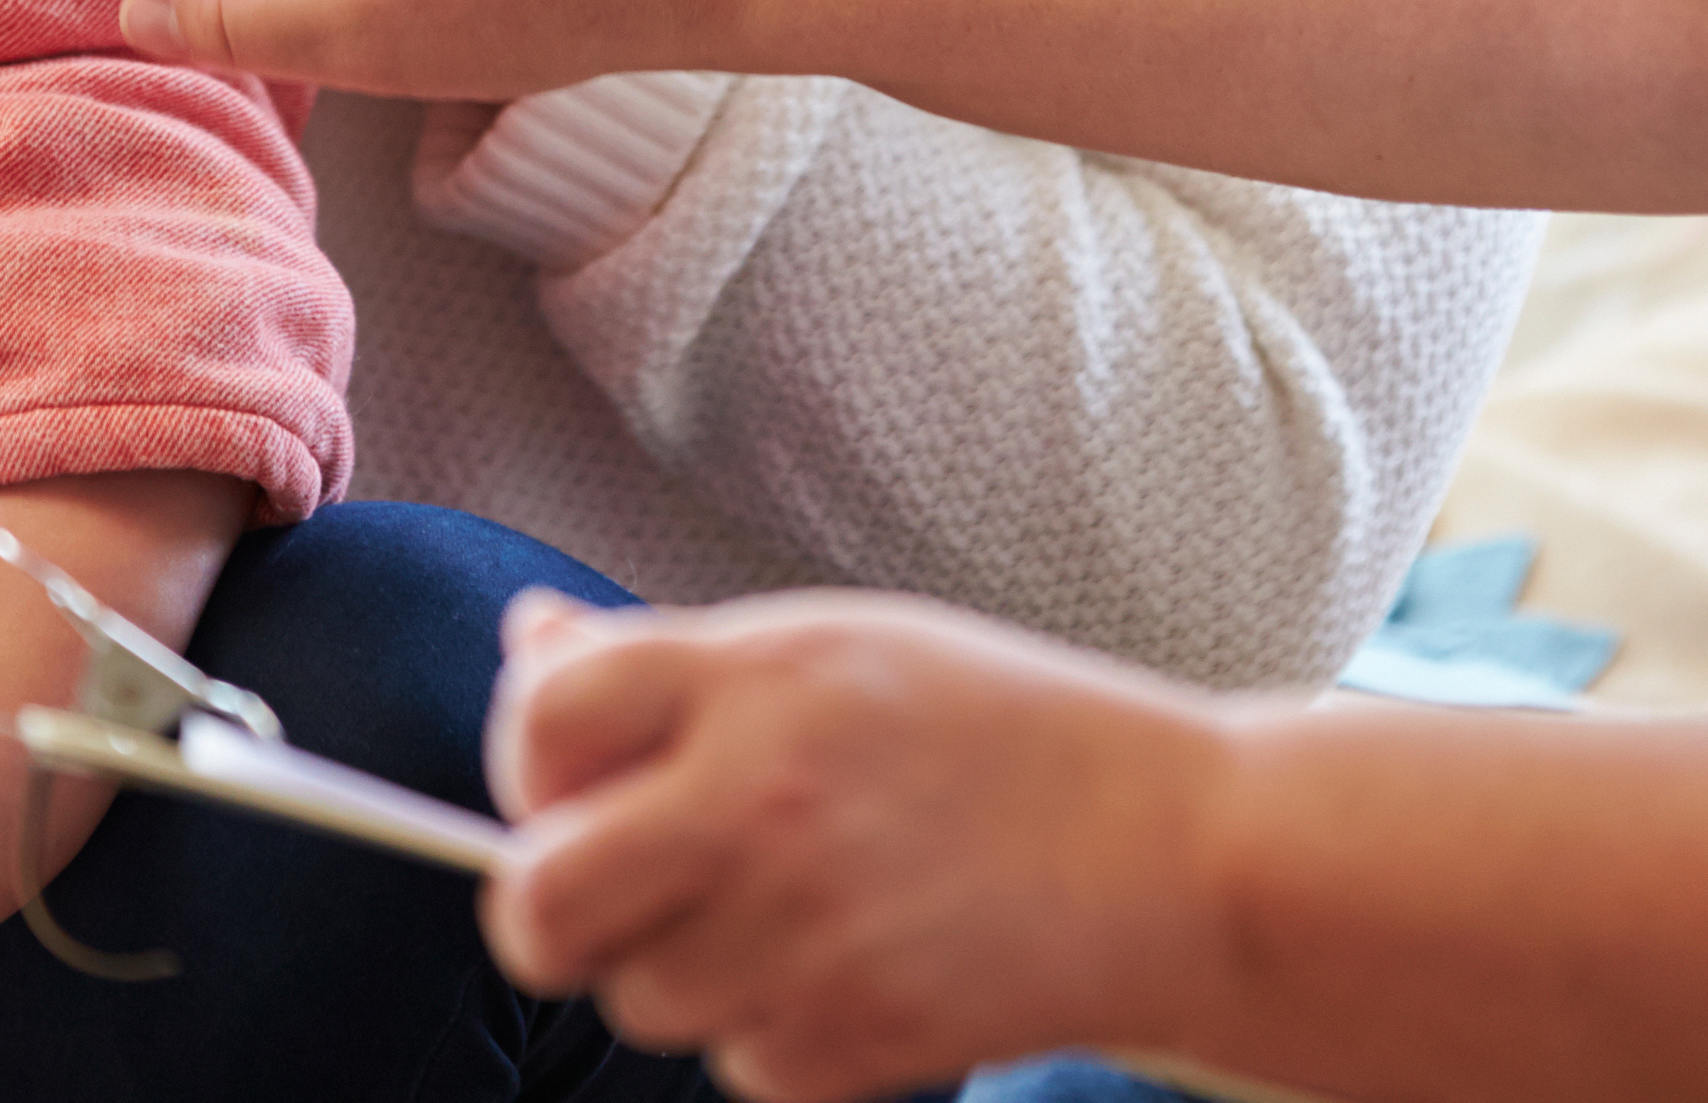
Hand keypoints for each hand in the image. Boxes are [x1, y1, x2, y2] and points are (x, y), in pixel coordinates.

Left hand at [481, 591, 1247, 1102]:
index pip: (544, 717)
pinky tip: (861, 964)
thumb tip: (527, 646)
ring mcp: (806, 929)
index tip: (576, 779)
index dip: (532, 760)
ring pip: (639, 998)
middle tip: (620, 891)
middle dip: (553, 909)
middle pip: (539, 903)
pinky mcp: (852, 1037)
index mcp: (759, 678)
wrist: (1180, 851)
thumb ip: (677, 664)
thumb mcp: (843, 647)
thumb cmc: (1008, 735)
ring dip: (688, 972)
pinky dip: (779, 1035)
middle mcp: (765, 801)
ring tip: (800, 909)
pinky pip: (738, 1064)